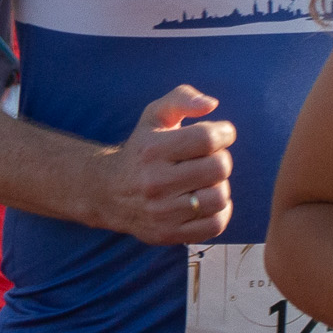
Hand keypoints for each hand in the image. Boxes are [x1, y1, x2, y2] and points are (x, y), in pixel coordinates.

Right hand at [84, 85, 235, 245]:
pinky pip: (215, 225)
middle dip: (222, 158)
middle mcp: (155, 182)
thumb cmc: (142, 149)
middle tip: (211, 158)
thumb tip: (211, 104)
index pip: (206, 139)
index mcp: (152, 149)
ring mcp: (162, 212)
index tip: (222, 133)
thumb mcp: (154, 116)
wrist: (109, 192)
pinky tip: (207, 200)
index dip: (224, 133)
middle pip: (218, 168)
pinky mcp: (168, 234)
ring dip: (220, 185)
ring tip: (207, 180)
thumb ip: (182, 98)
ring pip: (220, 197)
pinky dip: (220, 211)